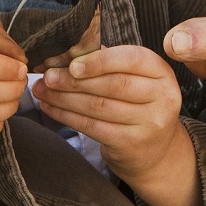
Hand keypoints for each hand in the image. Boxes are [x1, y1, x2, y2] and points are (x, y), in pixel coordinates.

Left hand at [36, 45, 199, 205]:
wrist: (156, 151)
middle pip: (113, 84)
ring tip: (43, 90)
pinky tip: (51, 108)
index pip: (132, 59)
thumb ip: (111, 64)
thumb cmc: (139, 105)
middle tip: (48, 77)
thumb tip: (68, 54)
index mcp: (162, 73)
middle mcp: (162, 97)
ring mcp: (148, 123)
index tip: (72, 64)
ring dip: (64, 98)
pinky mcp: (131, 143)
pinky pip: (92, 127)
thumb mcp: (138, 79)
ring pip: (98, 106)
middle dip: (74, 80)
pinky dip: (67, 116)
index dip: (100, 61)